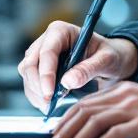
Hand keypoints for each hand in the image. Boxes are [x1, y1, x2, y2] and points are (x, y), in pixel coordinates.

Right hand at [17, 20, 137, 111]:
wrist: (110, 61)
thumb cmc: (110, 55)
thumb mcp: (106, 60)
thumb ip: (88, 69)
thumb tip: (68, 82)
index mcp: (61, 31)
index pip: (47, 52)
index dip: (46, 74)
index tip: (50, 94)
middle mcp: (46, 41)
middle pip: (30, 64)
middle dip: (38, 86)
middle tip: (51, 104)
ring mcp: (40, 55)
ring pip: (27, 75)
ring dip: (36, 93)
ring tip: (52, 107)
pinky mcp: (39, 69)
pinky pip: (30, 83)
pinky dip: (37, 96)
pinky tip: (50, 105)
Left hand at [42, 81, 137, 137]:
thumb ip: (122, 115)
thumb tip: (97, 135)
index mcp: (123, 90)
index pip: (85, 104)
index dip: (65, 122)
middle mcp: (125, 94)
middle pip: (83, 112)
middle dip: (62, 133)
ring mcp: (134, 107)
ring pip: (93, 122)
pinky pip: (113, 135)